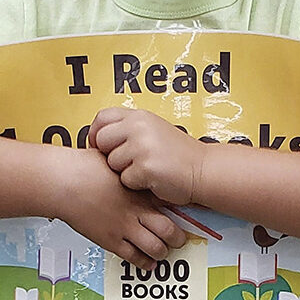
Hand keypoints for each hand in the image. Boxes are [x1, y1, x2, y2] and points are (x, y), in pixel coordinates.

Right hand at [56, 148, 185, 269]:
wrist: (65, 182)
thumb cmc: (85, 167)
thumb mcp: (114, 159)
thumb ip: (129, 166)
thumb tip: (134, 163)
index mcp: (138, 188)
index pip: (168, 200)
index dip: (179, 207)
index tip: (184, 210)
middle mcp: (136, 209)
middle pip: (169, 229)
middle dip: (178, 237)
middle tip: (180, 239)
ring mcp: (124, 226)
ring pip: (155, 247)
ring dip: (163, 252)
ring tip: (164, 252)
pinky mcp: (110, 240)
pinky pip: (133, 257)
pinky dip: (144, 262)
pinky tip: (148, 263)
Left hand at [88, 107, 205, 204]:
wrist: (202, 169)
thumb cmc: (178, 154)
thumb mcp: (153, 129)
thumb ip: (128, 129)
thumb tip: (99, 137)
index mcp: (139, 116)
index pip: (102, 117)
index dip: (96, 133)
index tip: (99, 146)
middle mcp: (139, 126)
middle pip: (102, 140)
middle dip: (109, 155)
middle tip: (125, 162)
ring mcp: (142, 146)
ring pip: (112, 163)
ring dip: (124, 171)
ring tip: (145, 169)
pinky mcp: (146, 167)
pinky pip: (125, 180)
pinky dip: (136, 184)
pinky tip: (152, 178)